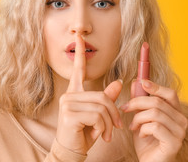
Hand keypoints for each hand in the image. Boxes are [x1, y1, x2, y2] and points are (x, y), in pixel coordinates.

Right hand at [56, 33, 122, 154]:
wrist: (71, 152)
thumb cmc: (84, 132)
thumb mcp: (99, 115)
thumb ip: (108, 98)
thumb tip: (119, 82)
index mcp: (75, 92)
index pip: (78, 69)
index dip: (79, 53)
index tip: (80, 37)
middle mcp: (69, 95)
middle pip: (103, 95)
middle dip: (114, 112)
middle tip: (116, 127)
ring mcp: (68, 103)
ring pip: (102, 106)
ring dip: (110, 122)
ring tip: (108, 133)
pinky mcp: (69, 114)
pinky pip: (97, 115)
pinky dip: (104, 127)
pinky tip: (100, 135)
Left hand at [121, 80, 187, 161]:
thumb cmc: (146, 141)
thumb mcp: (140, 118)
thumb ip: (140, 101)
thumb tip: (136, 82)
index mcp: (176, 112)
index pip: (170, 94)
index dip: (156, 86)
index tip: (141, 82)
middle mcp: (182, 120)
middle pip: (158, 102)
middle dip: (137, 102)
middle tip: (124, 108)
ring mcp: (180, 132)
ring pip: (155, 113)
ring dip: (138, 118)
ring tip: (132, 126)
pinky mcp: (174, 143)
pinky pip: (154, 127)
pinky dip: (142, 129)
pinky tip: (140, 135)